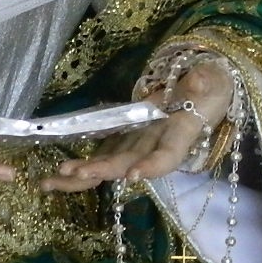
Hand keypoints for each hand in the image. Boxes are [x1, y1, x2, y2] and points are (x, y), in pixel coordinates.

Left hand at [40, 59, 234, 192]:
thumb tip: (198, 79)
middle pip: (128, 164)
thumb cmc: (211, 87)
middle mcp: (155, 147)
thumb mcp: (213, 81)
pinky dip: (79, 167)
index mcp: (179, 135)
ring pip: (108, 166)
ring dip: (80, 176)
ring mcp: (137, 146)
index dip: (153, 167)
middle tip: (72, 172)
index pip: (168, 156)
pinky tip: (55, 175)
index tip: (134, 175)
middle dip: (100, 170)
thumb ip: (206, 81)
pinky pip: (100, 155)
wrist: (202, 92)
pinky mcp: (123, 140)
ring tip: (48, 183)